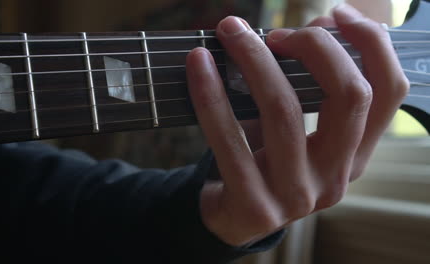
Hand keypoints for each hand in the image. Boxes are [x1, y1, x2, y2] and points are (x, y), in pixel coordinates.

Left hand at [185, 4, 408, 245]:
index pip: (388, 93)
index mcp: (353, 155)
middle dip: (314, 46)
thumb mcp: (293, 129)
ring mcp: (298, 196)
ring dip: (255, 59)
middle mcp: (335, 178)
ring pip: (285, 111)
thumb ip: (306, 89)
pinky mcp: (254, 206)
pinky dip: (211, 93)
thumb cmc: (263, 162)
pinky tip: (198, 63)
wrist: (231, 217)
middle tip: (275, 32)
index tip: (335, 14)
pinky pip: (230, 139)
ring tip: (230, 31)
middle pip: (348, 95)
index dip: (370, 44)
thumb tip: (303, 31)